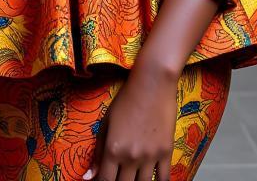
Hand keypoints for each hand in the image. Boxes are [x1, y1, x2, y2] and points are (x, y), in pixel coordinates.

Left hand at [85, 61, 178, 180]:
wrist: (152, 85)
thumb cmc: (125, 100)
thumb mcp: (106, 122)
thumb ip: (98, 151)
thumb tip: (89, 176)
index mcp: (113, 149)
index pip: (105, 180)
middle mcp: (131, 157)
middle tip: (117, 175)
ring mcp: (151, 157)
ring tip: (131, 176)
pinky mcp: (166, 153)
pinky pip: (163, 179)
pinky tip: (151, 180)